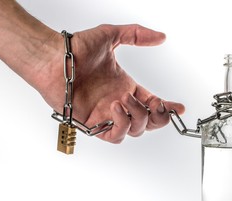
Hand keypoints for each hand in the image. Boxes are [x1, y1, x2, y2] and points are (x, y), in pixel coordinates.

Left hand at [39, 24, 184, 142]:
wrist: (53, 60)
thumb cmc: (76, 50)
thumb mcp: (111, 36)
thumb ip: (137, 35)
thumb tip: (161, 36)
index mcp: (126, 87)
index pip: (152, 103)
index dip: (167, 108)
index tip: (178, 107)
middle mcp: (118, 103)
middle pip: (148, 122)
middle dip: (158, 117)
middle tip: (156, 105)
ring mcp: (106, 115)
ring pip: (134, 130)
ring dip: (136, 117)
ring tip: (124, 98)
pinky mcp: (93, 124)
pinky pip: (115, 136)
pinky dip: (121, 125)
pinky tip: (115, 107)